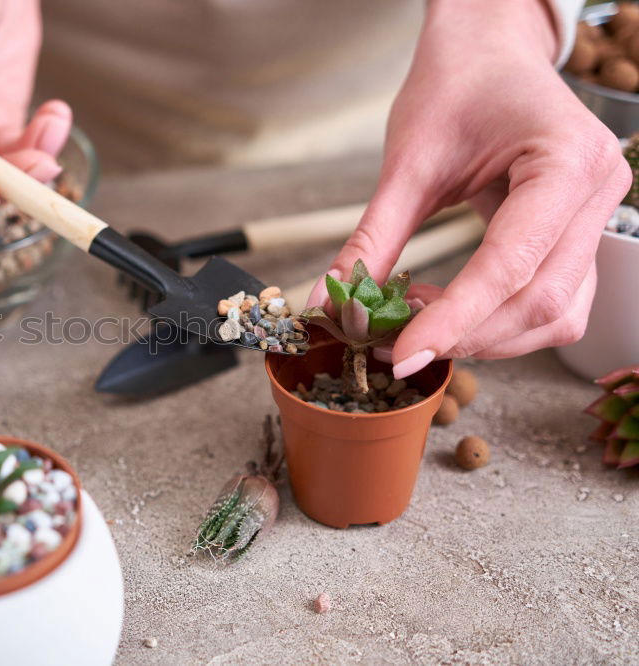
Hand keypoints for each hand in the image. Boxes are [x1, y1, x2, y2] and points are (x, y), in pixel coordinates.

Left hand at [308, 0, 629, 378]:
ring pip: (557, 314)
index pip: (511, 264)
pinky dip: (499, 321)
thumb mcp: (407, 163)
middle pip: (544, 302)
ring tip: (417, 322)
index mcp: (566, 161)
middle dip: (468, 335)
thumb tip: (329, 305)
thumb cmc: (453, 89)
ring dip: (486, 337)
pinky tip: (448, 310)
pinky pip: (554, 302)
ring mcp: (600, 217)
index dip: (455, 319)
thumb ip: (373, 239)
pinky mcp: (582, 236)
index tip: (403, 354)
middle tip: (398, 343)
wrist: (486, 54)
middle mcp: (599, 192)